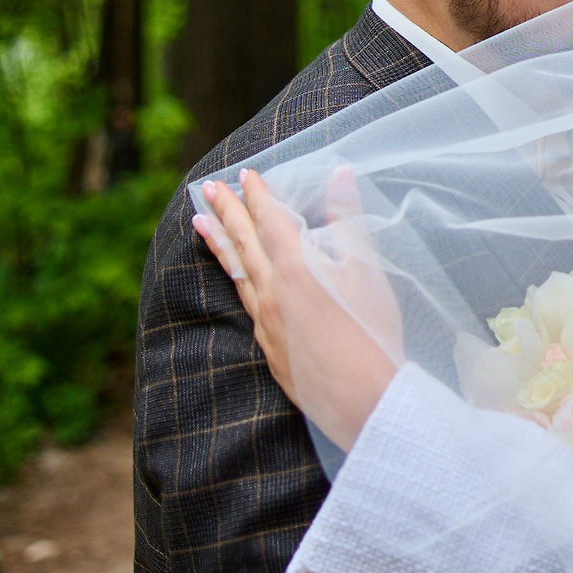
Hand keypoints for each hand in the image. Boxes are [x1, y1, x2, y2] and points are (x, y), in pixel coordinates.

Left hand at [195, 168, 400, 450]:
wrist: (362, 399)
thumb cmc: (371, 330)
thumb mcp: (367, 269)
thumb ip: (349, 219)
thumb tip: (339, 175)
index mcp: (296, 267)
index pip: (270, 219)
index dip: (258, 194)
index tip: (245, 174)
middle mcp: (272, 291)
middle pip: (243, 242)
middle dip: (226, 211)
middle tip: (207, 188)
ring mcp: (265, 321)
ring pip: (236, 272)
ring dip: (219, 243)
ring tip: (201, 223)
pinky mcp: (268, 345)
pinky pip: (244, 300)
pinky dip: (235, 278)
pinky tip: (237, 278)